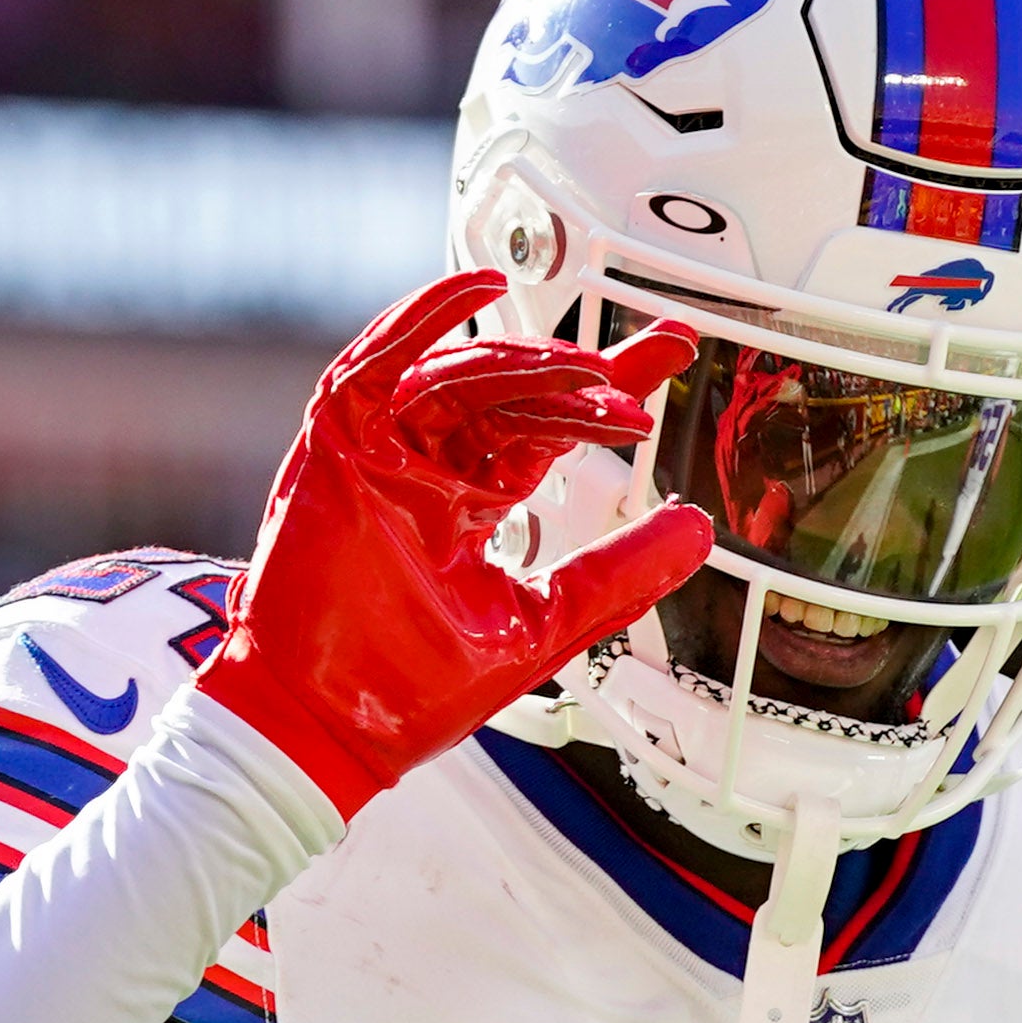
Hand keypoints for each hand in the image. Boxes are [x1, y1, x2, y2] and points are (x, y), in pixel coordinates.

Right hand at [194, 268, 714, 817]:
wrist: (327, 729)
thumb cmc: (409, 693)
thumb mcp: (541, 623)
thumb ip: (615, 575)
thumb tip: (695, 532)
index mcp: (471, 505)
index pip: (546, 427)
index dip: (606, 390)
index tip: (669, 355)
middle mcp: (428, 471)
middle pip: (510, 392)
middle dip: (584, 368)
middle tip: (654, 358)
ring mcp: (381, 455)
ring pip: (459, 378)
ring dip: (527, 365)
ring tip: (589, 372)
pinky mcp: (335, 448)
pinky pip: (375, 364)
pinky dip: (423, 320)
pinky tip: (480, 293)